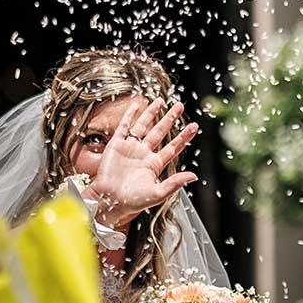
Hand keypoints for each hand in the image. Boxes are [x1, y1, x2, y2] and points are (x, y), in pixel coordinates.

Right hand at [87, 99, 198, 226]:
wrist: (108, 200)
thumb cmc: (131, 201)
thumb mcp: (157, 193)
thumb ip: (175, 184)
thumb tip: (194, 176)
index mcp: (154, 165)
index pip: (173, 147)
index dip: (183, 137)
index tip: (194, 127)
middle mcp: (143, 154)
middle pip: (160, 132)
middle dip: (170, 119)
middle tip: (180, 106)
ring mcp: (130, 148)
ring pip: (143, 126)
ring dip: (152, 113)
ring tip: (161, 101)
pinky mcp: (116, 145)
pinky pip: (124, 127)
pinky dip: (130, 115)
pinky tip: (137, 105)